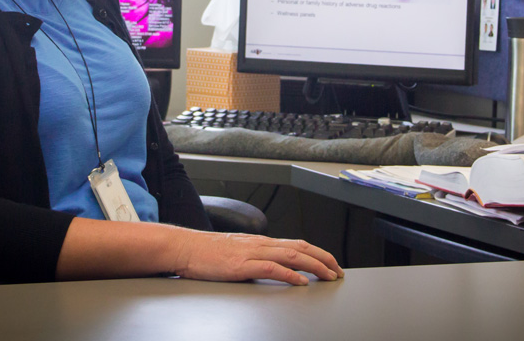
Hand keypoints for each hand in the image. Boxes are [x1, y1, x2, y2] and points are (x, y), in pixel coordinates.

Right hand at [173, 230, 343, 285]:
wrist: (185, 247)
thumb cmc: (207, 252)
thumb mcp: (238, 252)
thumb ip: (255, 257)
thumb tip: (273, 267)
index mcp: (261, 242)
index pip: (297, 243)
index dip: (317, 253)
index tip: (331, 263)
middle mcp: (260, 244)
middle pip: (300, 247)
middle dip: (323, 259)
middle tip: (338, 271)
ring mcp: (251, 252)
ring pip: (291, 255)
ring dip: (314, 266)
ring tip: (328, 275)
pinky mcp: (241, 265)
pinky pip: (271, 268)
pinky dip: (289, 274)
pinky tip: (300, 281)